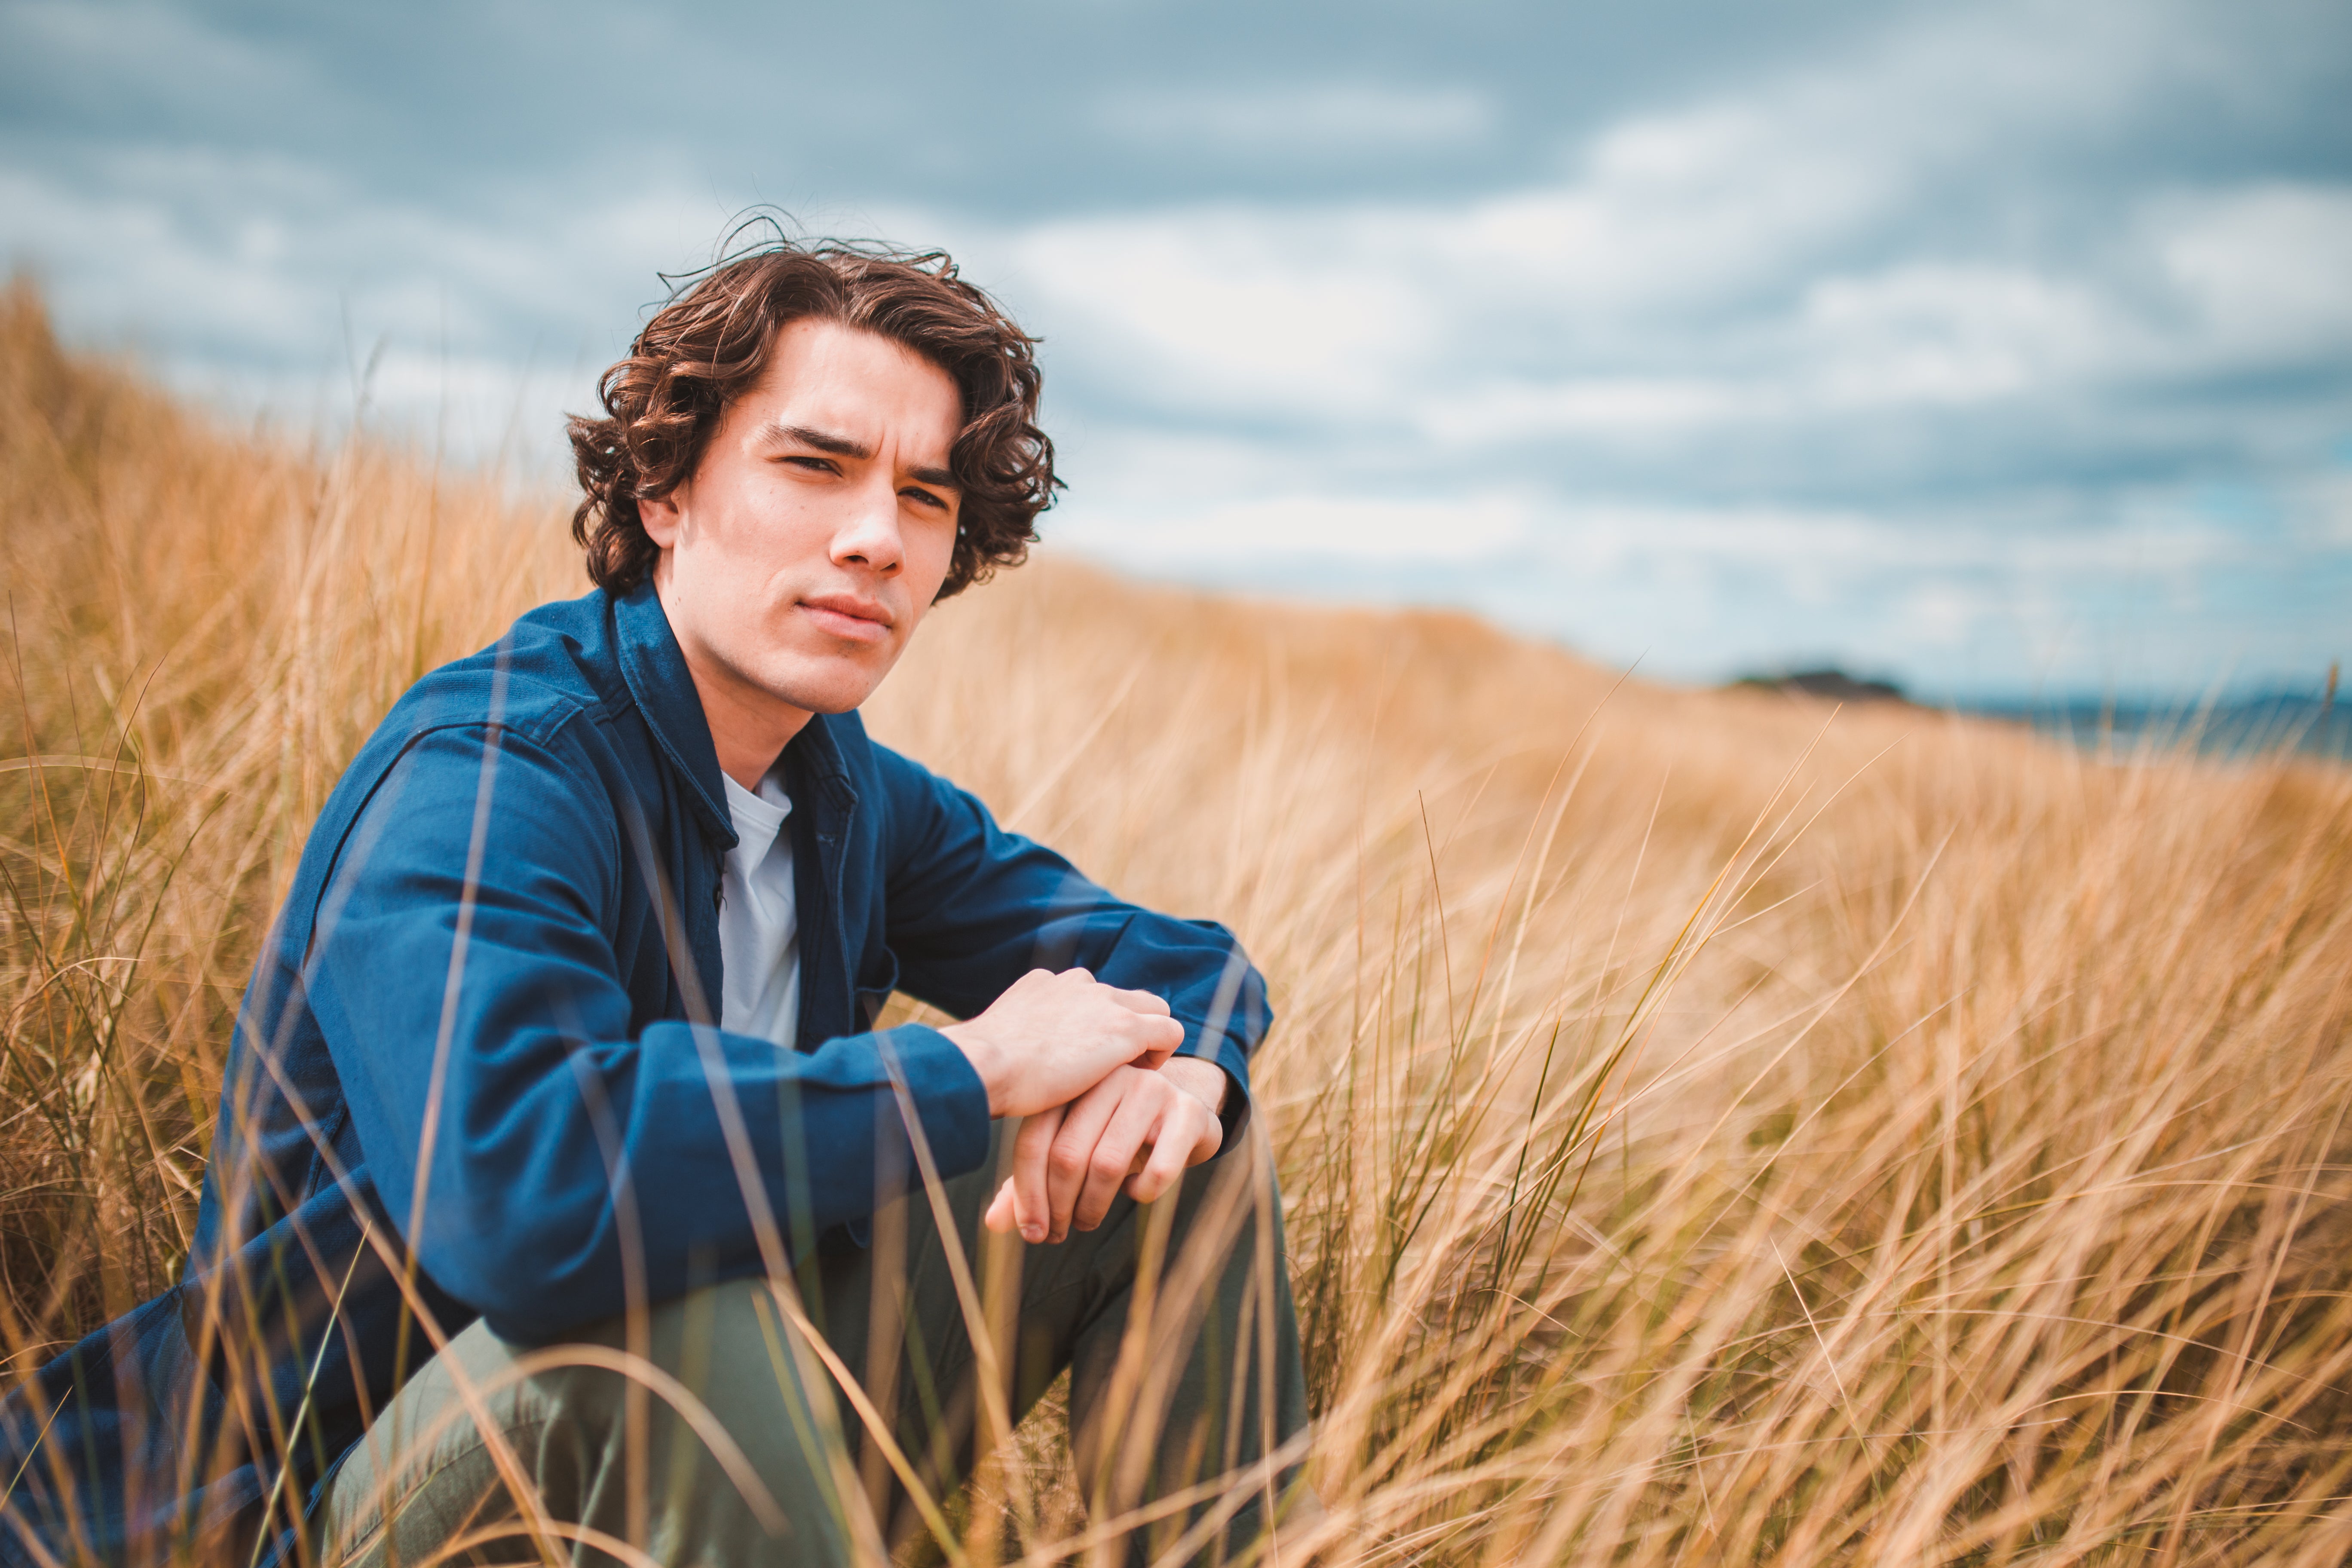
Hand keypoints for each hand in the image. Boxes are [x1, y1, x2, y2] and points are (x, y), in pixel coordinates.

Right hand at [939, 967, 1181, 1118]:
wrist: (983, 1067)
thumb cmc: (982, 1069)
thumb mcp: (998, 1042)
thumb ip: (1018, 1039)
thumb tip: (1014, 1061)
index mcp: (1045, 983)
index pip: (1088, 995)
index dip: (1095, 1025)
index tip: (1085, 1058)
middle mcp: (1077, 983)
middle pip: (1125, 997)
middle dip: (1126, 1027)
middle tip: (1113, 1067)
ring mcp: (1104, 1002)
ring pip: (1152, 1009)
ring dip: (1145, 1039)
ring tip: (1130, 1073)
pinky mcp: (1125, 1027)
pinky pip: (1169, 1030)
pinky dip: (1161, 1053)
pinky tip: (1141, 1078)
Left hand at [983, 1057, 1227, 1243]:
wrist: (1186, 1114)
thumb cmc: (1120, 1136)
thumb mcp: (1075, 1152)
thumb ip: (1033, 1182)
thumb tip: (994, 1224)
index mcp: (1073, 1082)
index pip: (1034, 1140)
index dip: (1027, 1195)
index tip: (1032, 1233)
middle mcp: (1109, 1078)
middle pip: (1067, 1154)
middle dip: (1060, 1206)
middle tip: (1061, 1232)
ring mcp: (1151, 1090)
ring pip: (1108, 1163)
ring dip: (1093, 1206)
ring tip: (1089, 1219)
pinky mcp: (1187, 1112)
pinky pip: (1158, 1169)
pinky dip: (1142, 1193)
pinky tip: (1136, 1191)